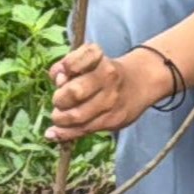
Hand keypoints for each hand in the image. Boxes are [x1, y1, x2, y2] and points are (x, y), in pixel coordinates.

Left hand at [47, 41, 168, 142]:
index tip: (61, 75)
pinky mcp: (113, 120)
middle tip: (59, 101)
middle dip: (59, 99)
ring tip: (59, 117)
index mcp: (100, 59)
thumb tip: (57, 79)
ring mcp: (112, 101)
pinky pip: (83, 130)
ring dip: (60, 119)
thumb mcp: (89, 59)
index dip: (64, 68)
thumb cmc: (104, 71)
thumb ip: (68, 64)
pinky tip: (53, 134)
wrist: (141, 83)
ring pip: (77, 116)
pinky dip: (64, 134)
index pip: (74, 62)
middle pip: (75, 92)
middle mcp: (108, 78)